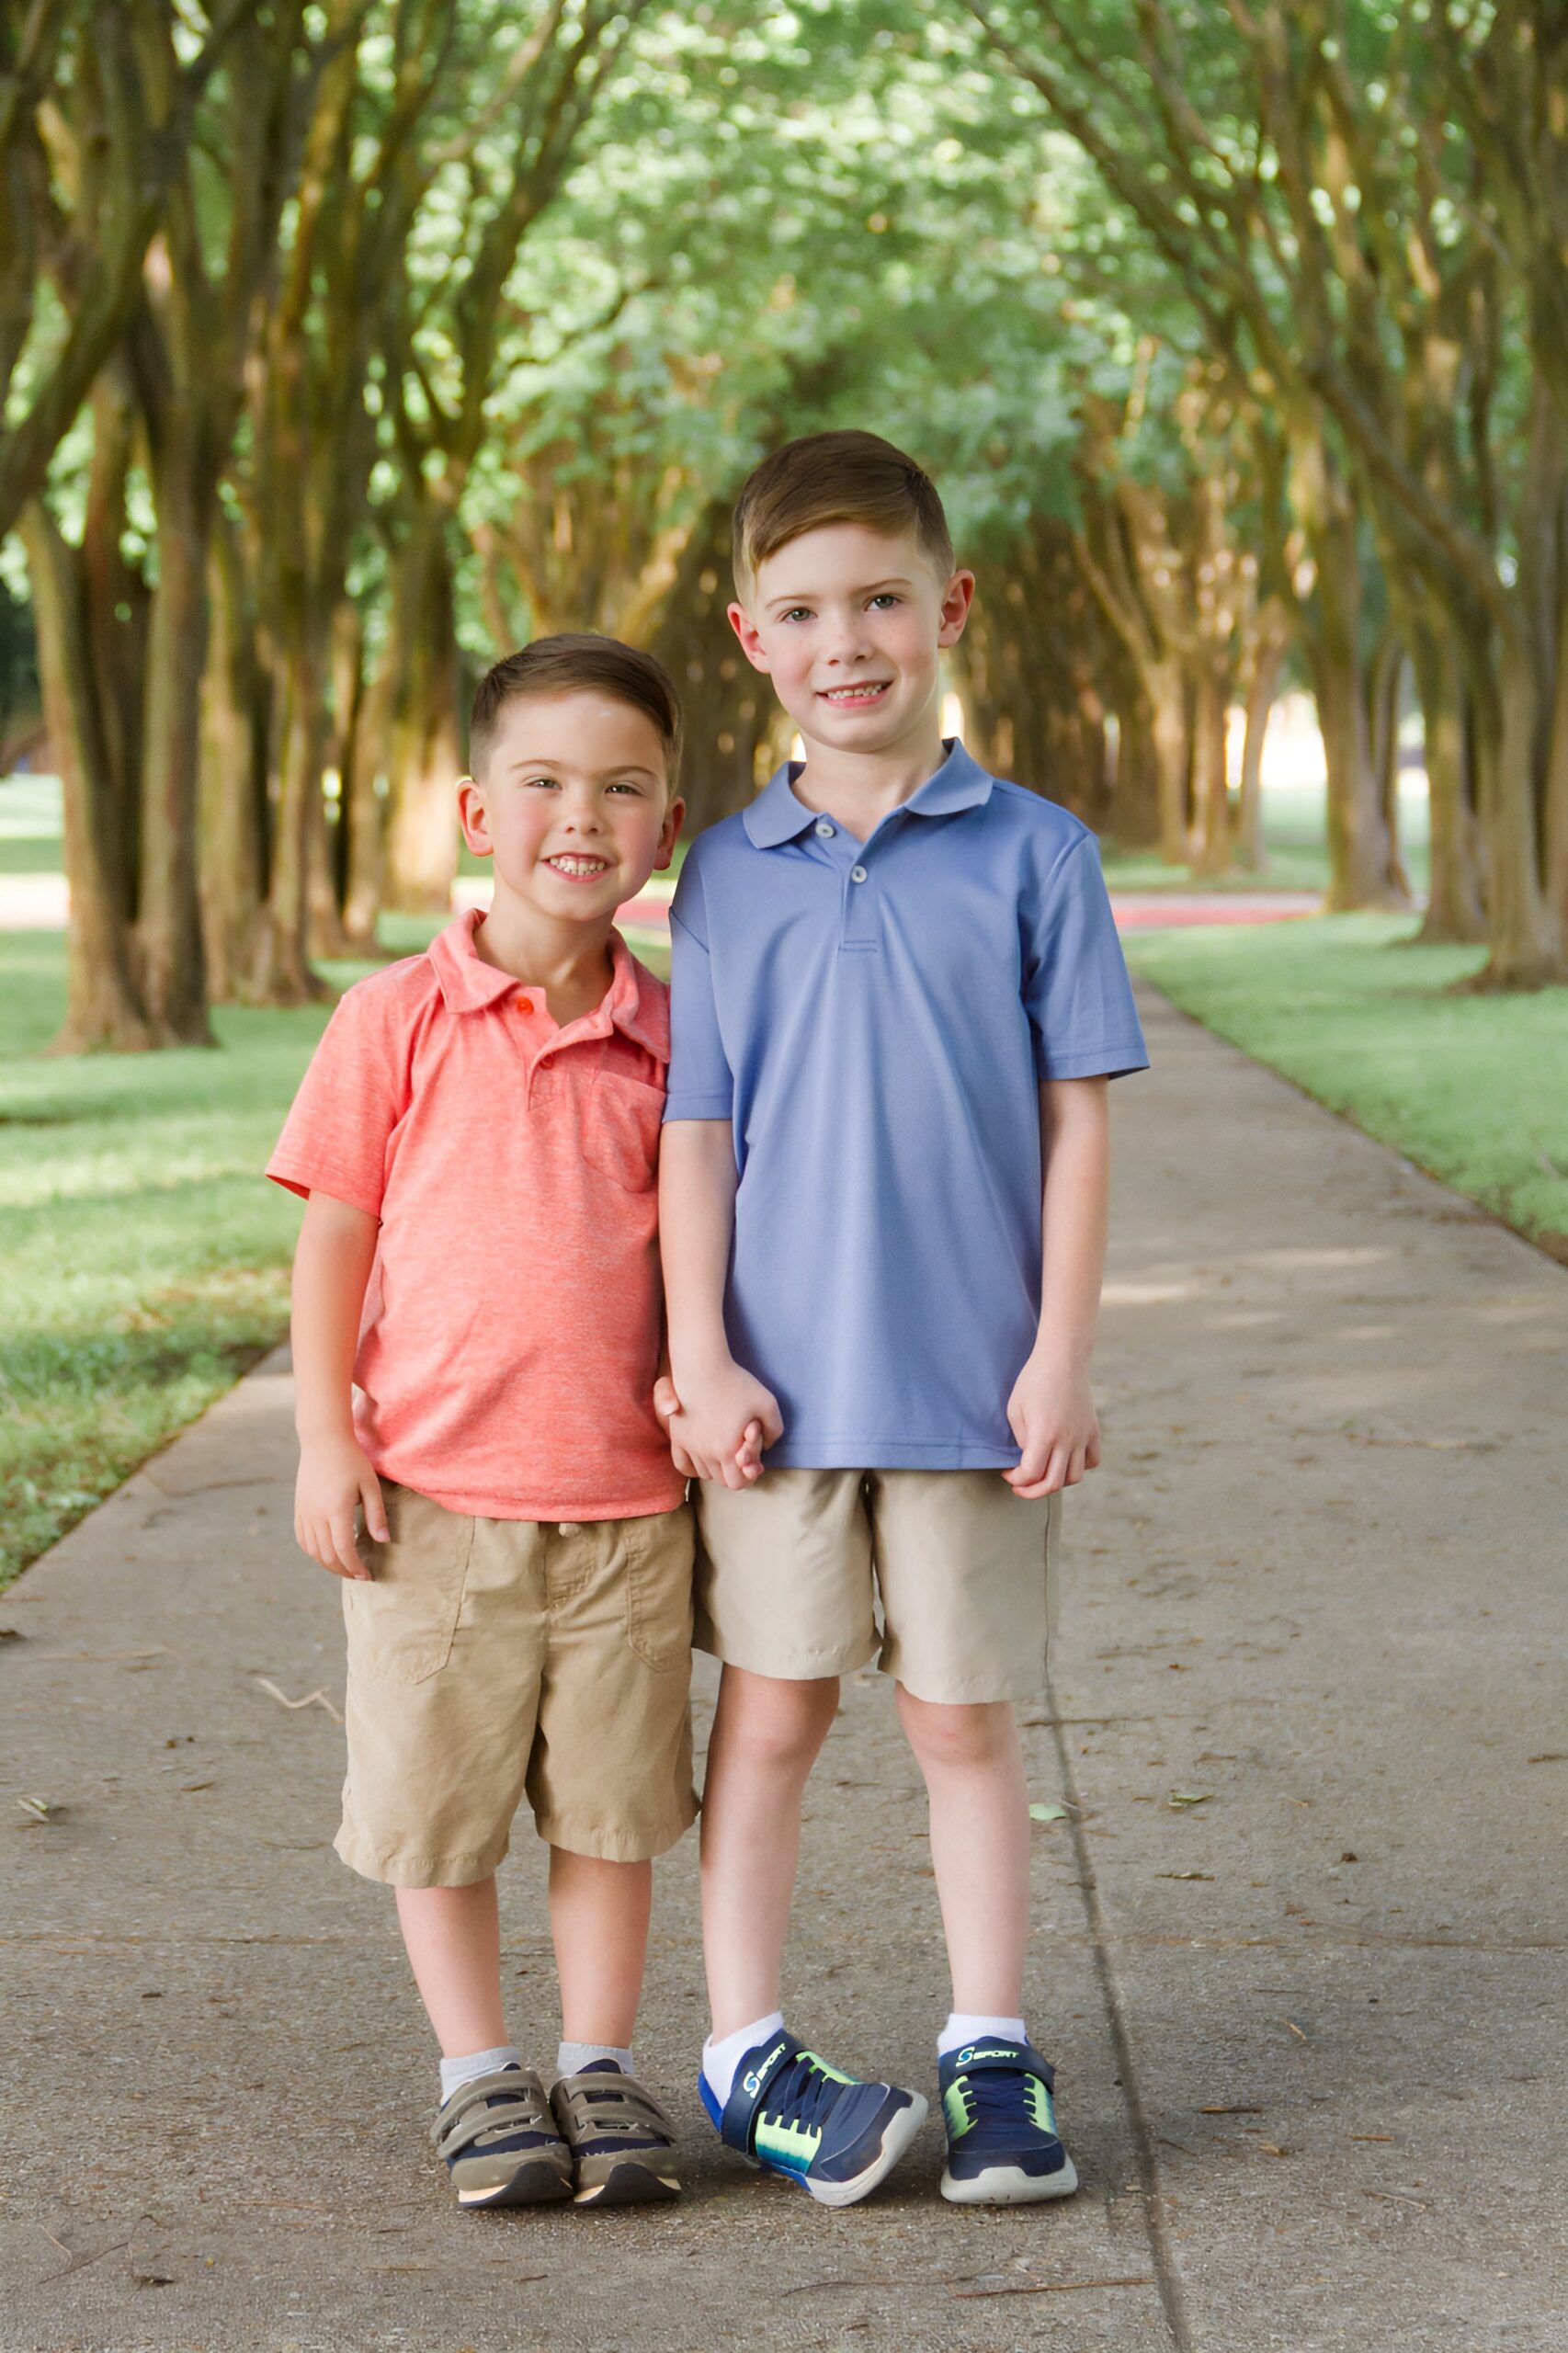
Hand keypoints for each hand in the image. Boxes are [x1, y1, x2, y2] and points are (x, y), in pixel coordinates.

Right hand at [295, 1430, 387, 1578]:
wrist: (323, 1440)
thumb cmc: (351, 1460)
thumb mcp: (370, 1485)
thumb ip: (376, 1514)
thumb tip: (384, 1541)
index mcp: (336, 1509)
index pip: (343, 1550)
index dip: (355, 1568)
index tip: (367, 1575)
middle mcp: (316, 1515)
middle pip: (327, 1556)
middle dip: (344, 1570)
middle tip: (359, 1575)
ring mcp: (304, 1513)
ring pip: (313, 1551)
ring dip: (329, 1564)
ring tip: (345, 1567)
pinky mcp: (299, 1509)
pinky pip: (303, 1539)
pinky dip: (314, 1553)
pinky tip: (326, 1554)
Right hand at [654, 1360, 779, 1487]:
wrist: (702, 1365)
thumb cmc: (737, 1383)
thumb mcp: (768, 1403)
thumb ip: (775, 1430)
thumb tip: (768, 1446)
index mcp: (728, 1450)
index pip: (737, 1483)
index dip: (748, 1476)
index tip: (753, 1461)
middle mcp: (706, 1453)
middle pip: (721, 1480)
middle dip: (734, 1471)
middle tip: (740, 1452)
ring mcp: (689, 1446)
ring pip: (704, 1473)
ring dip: (716, 1467)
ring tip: (725, 1448)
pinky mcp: (678, 1436)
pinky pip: (682, 1465)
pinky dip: (694, 1466)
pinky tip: (704, 1455)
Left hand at [1004, 1350, 1100, 1498]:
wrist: (1063, 1358)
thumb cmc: (1033, 1380)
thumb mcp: (1015, 1409)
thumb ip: (1021, 1439)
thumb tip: (1029, 1457)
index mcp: (1043, 1434)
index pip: (1031, 1474)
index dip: (1016, 1480)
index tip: (1008, 1473)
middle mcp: (1066, 1440)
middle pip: (1053, 1484)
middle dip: (1033, 1491)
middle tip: (1021, 1486)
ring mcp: (1083, 1436)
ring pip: (1074, 1477)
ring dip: (1056, 1481)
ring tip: (1044, 1472)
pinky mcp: (1093, 1430)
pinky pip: (1092, 1461)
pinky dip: (1079, 1467)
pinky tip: (1065, 1459)